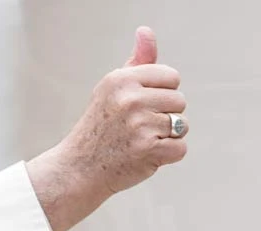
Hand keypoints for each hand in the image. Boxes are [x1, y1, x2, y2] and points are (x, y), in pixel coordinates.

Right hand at [27, 26, 188, 230]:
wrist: (79, 168)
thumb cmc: (99, 127)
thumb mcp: (112, 89)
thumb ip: (137, 62)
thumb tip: (146, 32)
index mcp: (121, 79)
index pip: (171, 77)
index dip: (160, 94)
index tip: (138, 107)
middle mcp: (129, 99)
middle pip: (179, 100)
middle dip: (164, 115)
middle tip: (136, 128)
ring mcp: (139, 125)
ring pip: (182, 125)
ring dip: (165, 136)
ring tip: (138, 141)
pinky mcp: (148, 150)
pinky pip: (180, 148)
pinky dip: (167, 155)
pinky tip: (144, 155)